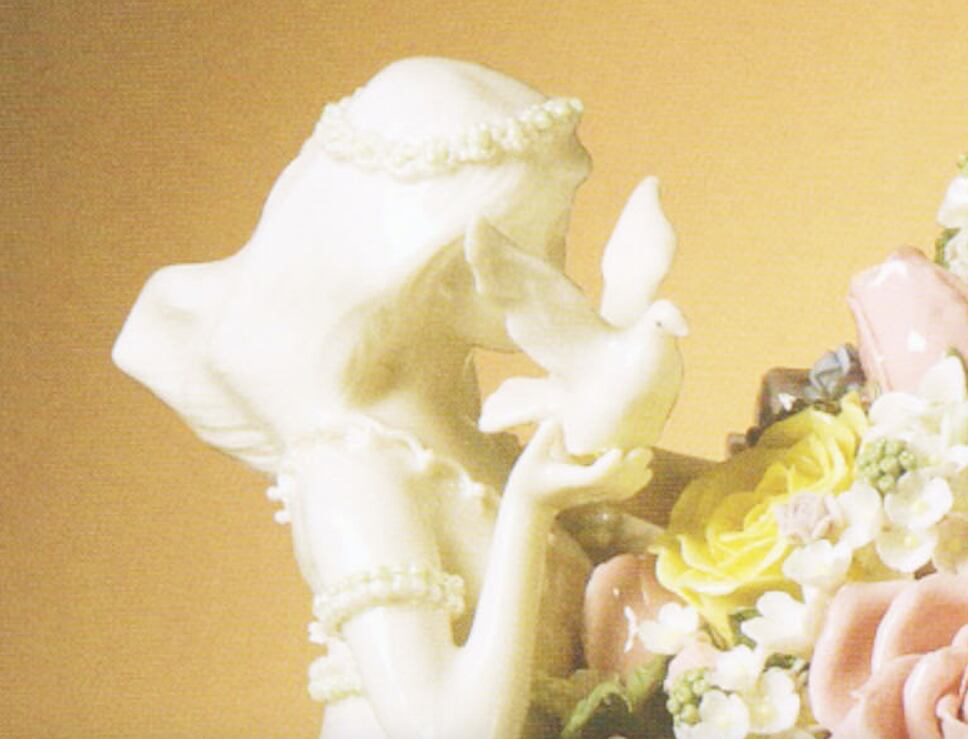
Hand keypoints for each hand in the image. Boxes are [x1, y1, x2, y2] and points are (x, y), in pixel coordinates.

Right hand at [505, 420, 652, 511]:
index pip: (594, 477)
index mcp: (571, 480)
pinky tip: (645, 474)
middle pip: (614, 484)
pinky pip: (620, 494)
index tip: (618, 452)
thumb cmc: (528, 479)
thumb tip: (556, 419)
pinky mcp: (596, 497)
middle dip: (631, 468)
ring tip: (648, 455)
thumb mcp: (530, 456)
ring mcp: (592, 496)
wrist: (530, 507)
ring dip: (636, 475)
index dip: (608, 466)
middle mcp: (585, 490)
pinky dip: (635, 484)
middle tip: (645, 450)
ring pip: (620, 490)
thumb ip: (543, 437)